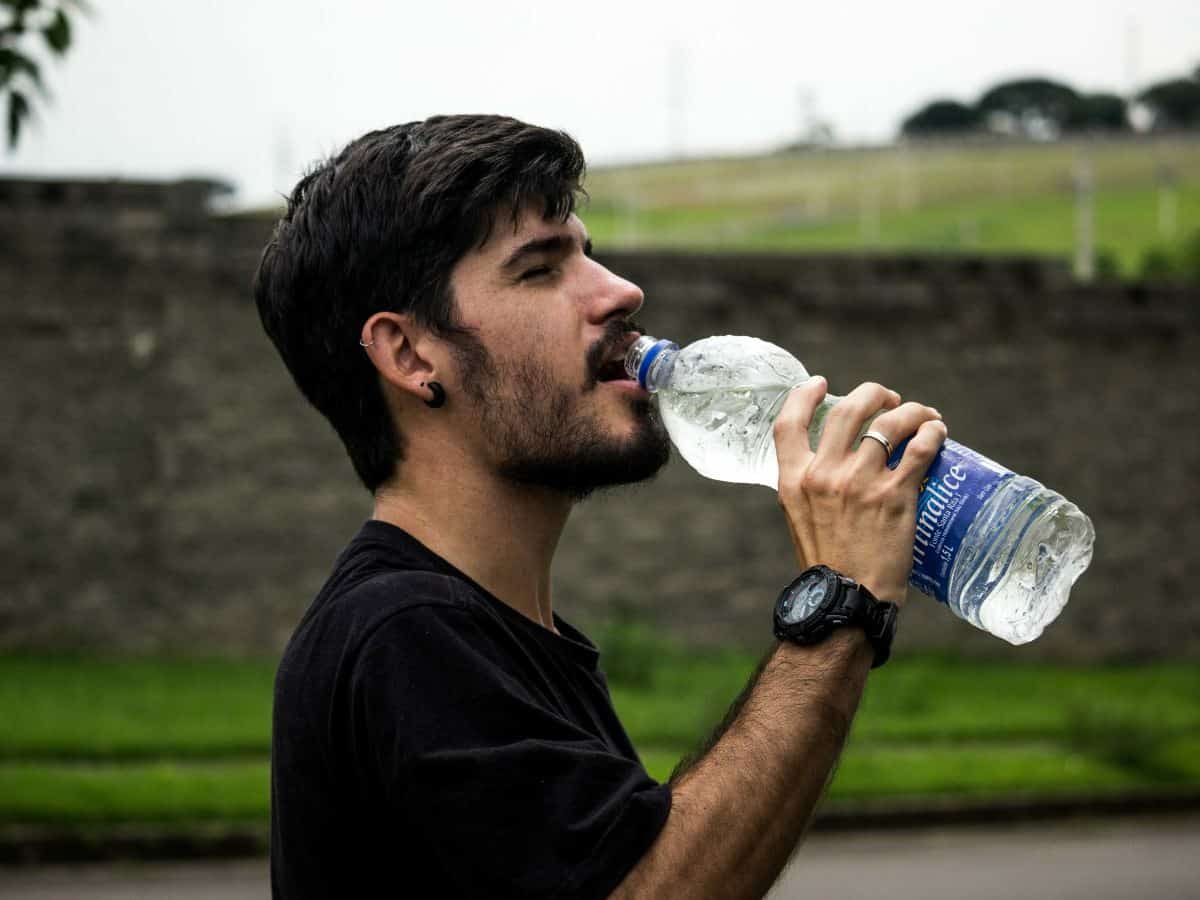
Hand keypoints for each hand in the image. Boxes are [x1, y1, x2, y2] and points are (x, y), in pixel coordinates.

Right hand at [773, 378, 946, 605]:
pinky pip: (920, 448)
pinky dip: (932, 433)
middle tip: (888, 399)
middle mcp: (824, 475)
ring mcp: (860, 482)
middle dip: (872, 394)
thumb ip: (811, 488)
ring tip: (923, 415)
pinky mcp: (895, 495)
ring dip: (911, 410)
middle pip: (848, 410)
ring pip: (889, 422)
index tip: (820, 383)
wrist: (847, 601)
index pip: (788, 423)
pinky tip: (938, 432)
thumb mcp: (800, 519)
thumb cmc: (827, 566)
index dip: (803, 395)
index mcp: (794, 480)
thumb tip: (833, 466)